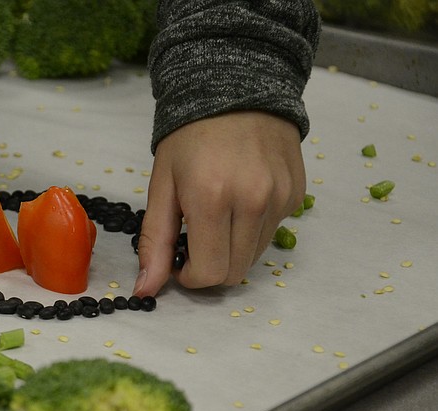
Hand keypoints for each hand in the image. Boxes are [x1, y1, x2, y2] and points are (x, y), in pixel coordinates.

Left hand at [133, 110, 306, 296]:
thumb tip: (145, 290)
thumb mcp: (162, 187)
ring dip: (231, 250)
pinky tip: (239, 200)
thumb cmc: (189, 137)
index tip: (178, 262)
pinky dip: (251, 230)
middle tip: (194, 242)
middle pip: (234, 273)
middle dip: (210, 269)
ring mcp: (280, 198)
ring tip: (216, 216)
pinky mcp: (297, 194)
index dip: (189, 277)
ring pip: (254, 257)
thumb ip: (154, 242)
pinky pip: (272, 232)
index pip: (208, 273)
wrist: (236, 88)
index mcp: (212, 199)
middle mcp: (253, 201)